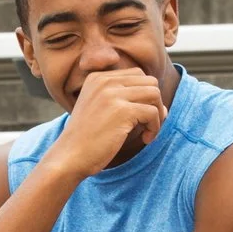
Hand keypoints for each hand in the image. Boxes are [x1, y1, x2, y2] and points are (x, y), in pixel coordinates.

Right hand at [45, 68, 167, 178]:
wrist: (70, 157)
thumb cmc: (87, 140)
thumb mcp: (99, 110)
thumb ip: (122, 100)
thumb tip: (162, 105)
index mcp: (97, 78)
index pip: (137, 74)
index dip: (145, 95)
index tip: (141, 116)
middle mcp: (104, 81)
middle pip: (149, 81)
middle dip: (155, 103)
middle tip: (148, 124)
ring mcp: (113, 95)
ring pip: (155, 93)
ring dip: (158, 114)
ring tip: (148, 131)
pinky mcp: (122, 111)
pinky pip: (153, 112)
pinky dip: (155, 127)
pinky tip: (145, 139)